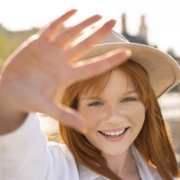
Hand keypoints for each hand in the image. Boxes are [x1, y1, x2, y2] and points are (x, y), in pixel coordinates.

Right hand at [0, 9, 130, 133]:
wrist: (10, 92)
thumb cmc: (28, 101)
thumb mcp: (46, 108)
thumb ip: (65, 116)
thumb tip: (86, 129)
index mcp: (67, 76)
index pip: (94, 66)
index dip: (111, 59)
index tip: (128, 52)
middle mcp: (62, 61)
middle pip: (85, 44)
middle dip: (99, 32)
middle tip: (114, 20)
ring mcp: (51, 51)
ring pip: (71, 33)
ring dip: (84, 23)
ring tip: (99, 14)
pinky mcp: (38, 44)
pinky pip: (52, 28)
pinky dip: (62, 19)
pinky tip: (74, 10)